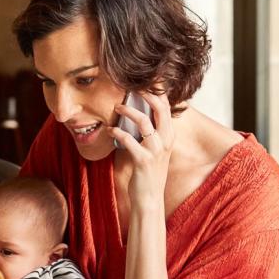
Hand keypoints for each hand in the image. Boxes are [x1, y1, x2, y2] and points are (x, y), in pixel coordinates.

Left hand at [110, 91, 173, 208]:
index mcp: (169, 135)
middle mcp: (166, 140)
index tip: (143, 80)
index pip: (167, 106)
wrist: (149, 199)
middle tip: (131, 86)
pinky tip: (109, 131)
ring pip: (144, 121)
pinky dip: (117, 132)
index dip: (157, 91)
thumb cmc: (148, 172)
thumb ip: (149, 132)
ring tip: (116, 108)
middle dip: (146, 93)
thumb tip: (135, 112)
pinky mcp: (143, 160)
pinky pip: (129, 139)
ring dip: (127, 111)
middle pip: (160, 108)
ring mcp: (155, 150)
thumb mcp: (154, 149)